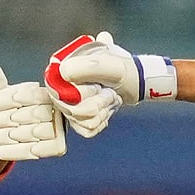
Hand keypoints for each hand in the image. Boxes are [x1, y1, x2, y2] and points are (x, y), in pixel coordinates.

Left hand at [0, 58, 66, 159]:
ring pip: (33, 133)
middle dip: (4, 118)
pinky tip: (1, 149)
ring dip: (6, 136)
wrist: (6, 127)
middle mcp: (57, 106)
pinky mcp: (56, 146)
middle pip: (33, 113)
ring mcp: (59, 127)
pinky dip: (17, 152)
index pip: (33, 93)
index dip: (11, 99)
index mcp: (45, 88)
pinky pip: (38, 151)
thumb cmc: (1, 104)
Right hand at [44, 32, 174, 133]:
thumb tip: (63, 72)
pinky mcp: (79, 120)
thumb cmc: (122, 69)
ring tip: (109, 98)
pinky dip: (102, 121)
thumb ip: (84, 66)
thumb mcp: (108, 64)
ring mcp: (69, 106)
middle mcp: (61, 90)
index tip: (97, 86)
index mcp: (61, 73)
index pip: (61, 95)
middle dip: (99, 102)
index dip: (83, 94)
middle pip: (75, 112)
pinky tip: (106, 109)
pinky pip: (88, 130)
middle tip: (108, 91)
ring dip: (103, 111)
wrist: (133, 79)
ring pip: (83, 122)